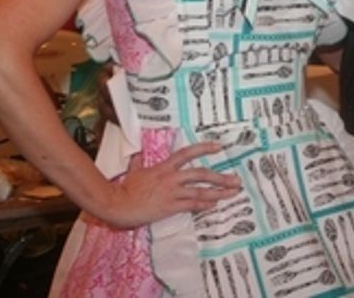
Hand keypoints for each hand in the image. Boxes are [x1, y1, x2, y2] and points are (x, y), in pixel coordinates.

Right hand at [100, 141, 239, 228]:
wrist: (118, 204)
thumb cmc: (125, 189)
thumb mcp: (134, 171)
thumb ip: (138, 161)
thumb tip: (137, 154)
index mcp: (164, 167)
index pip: (187, 153)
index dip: (204, 148)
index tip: (219, 146)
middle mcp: (171, 178)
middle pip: (201, 174)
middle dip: (220, 177)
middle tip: (235, 180)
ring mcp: (172, 193)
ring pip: (200, 191)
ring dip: (218, 192)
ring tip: (232, 193)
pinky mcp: (170, 207)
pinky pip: (191, 205)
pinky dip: (204, 205)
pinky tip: (214, 204)